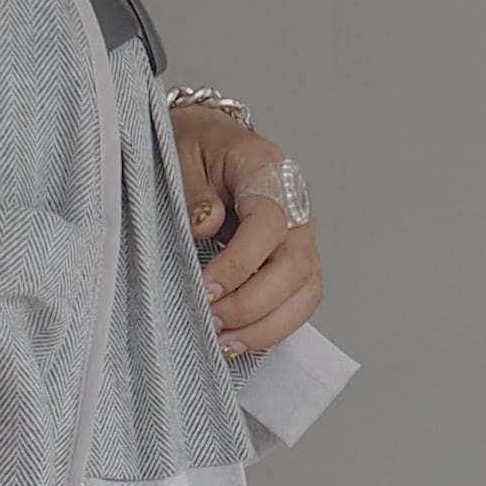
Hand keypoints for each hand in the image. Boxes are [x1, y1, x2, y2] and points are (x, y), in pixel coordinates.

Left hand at [172, 101, 322, 366]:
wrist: (208, 143)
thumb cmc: (194, 148)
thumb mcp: (180, 153)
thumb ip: (193, 190)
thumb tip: (205, 225)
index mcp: (267, 170)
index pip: (269, 224)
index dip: (240, 262)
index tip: (206, 287)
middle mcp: (295, 206)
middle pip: (296, 265)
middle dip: (253, 303)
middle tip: (212, 321)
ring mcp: (301, 236)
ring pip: (306, 291)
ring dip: (266, 325)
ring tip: (225, 342)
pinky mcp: (298, 262)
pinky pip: (300, 302)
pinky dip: (273, 328)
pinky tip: (239, 341)